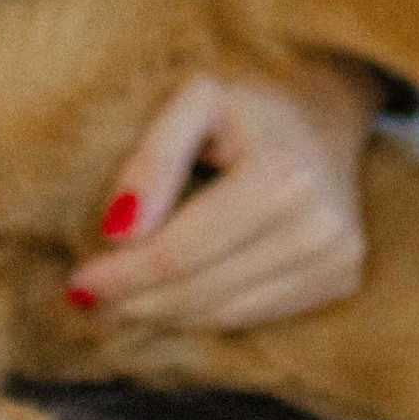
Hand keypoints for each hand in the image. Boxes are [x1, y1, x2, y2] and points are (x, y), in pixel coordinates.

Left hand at [64, 62, 381, 331]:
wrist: (326, 116)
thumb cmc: (246, 109)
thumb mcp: (195, 102)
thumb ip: (152, 157)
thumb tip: (118, 230)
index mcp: (281, 179)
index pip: (181, 252)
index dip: (123, 274)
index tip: (77, 283)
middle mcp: (319, 228)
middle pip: (200, 292)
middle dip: (135, 302)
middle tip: (87, 300)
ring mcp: (336, 260)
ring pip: (224, 315)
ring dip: (164, 316)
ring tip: (120, 304)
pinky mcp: (341, 280)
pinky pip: (254, 315)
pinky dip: (204, 316)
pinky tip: (171, 300)